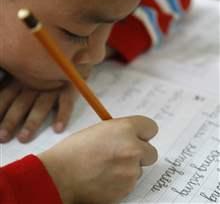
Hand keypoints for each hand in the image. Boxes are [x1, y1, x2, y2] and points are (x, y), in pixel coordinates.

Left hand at [0, 79, 74, 142]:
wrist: (68, 62)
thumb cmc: (43, 73)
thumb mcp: (23, 75)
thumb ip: (9, 86)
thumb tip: (0, 94)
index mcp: (21, 80)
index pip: (6, 96)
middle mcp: (35, 84)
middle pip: (21, 104)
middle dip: (11, 120)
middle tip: (3, 137)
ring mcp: (53, 87)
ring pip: (41, 106)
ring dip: (32, 122)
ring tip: (23, 138)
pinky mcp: (69, 89)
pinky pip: (66, 103)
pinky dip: (63, 115)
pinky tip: (58, 129)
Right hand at [38, 116, 157, 203]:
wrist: (60, 175)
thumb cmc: (75, 149)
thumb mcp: (99, 130)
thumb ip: (120, 131)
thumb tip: (133, 136)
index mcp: (125, 129)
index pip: (151, 127)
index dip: (143, 132)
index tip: (138, 136)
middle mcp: (133, 148)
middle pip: (151, 151)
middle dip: (140, 152)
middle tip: (123, 154)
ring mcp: (131, 171)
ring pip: (139, 168)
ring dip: (129, 167)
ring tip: (107, 167)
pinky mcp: (127, 189)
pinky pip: (131, 182)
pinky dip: (122, 180)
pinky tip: (105, 177)